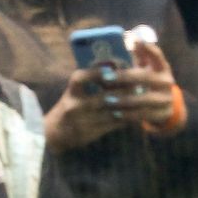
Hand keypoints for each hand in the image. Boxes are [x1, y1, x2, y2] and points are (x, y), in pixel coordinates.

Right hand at [44, 44, 175, 150]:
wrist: (56, 133)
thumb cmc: (70, 106)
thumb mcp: (75, 91)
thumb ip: (91, 79)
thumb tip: (115, 64)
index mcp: (71, 91)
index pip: (82, 78)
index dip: (97, 72)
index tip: (113, 67)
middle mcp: (75, 105)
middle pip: (103, 97)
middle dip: (123, 90)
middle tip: (140, 84)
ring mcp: (83, 121)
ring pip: (111, 112)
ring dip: (128, 105)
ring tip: (142, 98)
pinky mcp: (91, 133)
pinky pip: (112, 125)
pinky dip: (125, 118)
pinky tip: (135, 113)